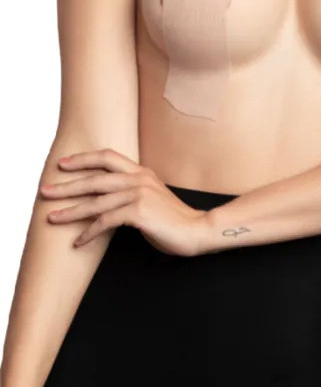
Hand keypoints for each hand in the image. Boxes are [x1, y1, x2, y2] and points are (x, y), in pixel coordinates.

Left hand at [40, 149, 210, 256]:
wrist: (197, 230)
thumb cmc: (173, 219)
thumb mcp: (151, 197)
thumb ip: (132, 192)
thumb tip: (106, 198)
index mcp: (141, 172)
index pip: (107, 156)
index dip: (83, 159)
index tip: (63, 164)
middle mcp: (139, 178)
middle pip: (95, 177)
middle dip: (67, 185)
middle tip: (45, 190)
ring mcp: (139, 193)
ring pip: (96, 201)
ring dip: (71, 211)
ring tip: (52, 217)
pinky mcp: (139, 212)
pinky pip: (106, 221)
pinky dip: (89, 232)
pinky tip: (78, 241)